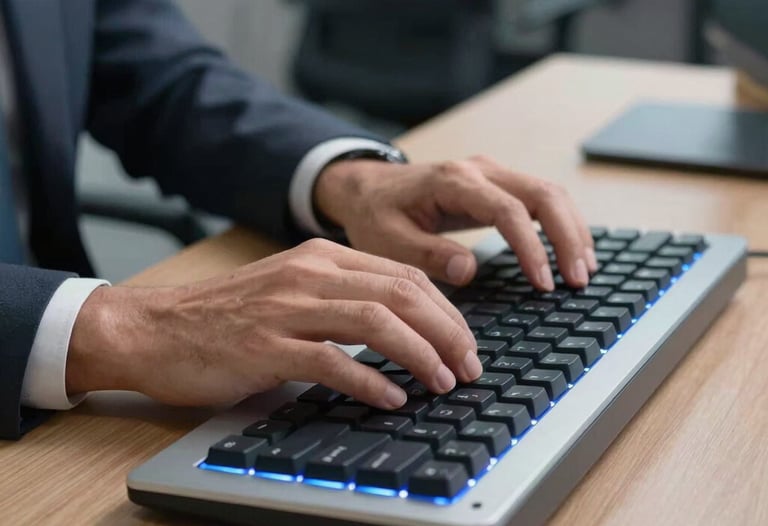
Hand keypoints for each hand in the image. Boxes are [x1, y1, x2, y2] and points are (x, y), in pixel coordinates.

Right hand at [66, 239, 480, 408]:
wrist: (153, 328)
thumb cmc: (225, 316)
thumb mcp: (290, 291)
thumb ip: (340, 299)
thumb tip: (401, 326)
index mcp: (321, 258)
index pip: (403, 275)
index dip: (445, 311)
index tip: (464, 342)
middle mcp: (309, 275)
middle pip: (401, 294)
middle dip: (447, 332)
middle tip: (469, 366)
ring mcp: (286, 309)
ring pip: (376, 322)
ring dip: (420, 354)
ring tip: (443, 382)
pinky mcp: (264, 346)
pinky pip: (331, 361)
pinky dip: (369, 381)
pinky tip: (390, 398)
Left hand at [315, 156, 596, 289]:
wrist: (367, 188)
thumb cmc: (376, 214)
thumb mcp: (387, 240)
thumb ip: (427, 254)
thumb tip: (468, 270)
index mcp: (453, 182)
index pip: (507, 211)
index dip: (532, 248)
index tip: (543, 283)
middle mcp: (479, 171)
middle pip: (543, 194)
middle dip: (567, 237)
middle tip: (578, 280)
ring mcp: (491, 173)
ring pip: (549, 193)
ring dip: (572, 230)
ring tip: (584, 269)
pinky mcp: (496, 184)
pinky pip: (539, 198)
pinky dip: (561, 223)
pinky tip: (571, 250)